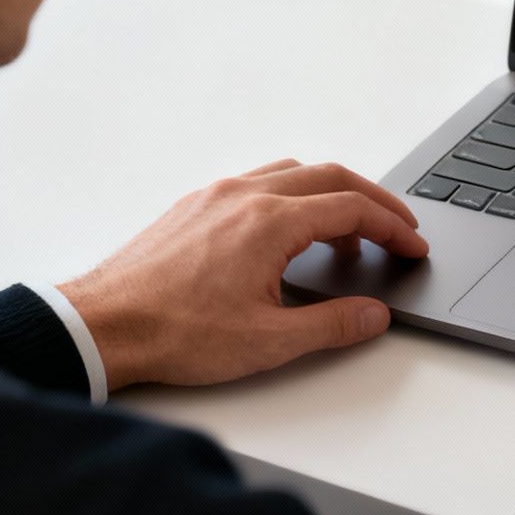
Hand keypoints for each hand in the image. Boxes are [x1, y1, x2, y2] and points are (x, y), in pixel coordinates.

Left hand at [57, 159, 428, 392]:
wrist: (102, 325)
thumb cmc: (174, 332)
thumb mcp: (268, 341)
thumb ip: (332, 325)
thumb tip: (373, 315)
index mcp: (269, 222)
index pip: (352, 209)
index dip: (393, 227)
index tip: (412, 247)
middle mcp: (245, 195)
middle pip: (330, 177)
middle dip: (374, 201)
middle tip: (398, 229)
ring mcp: (215, 195)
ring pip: (292, 173)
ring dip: (331, 195)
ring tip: (347, 234)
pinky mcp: (193, 206)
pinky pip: (258, 182)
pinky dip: (292, 197)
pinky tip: (290, 233)